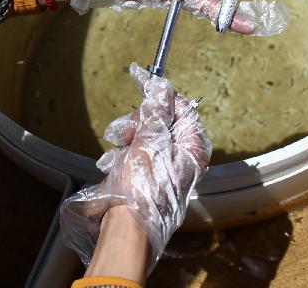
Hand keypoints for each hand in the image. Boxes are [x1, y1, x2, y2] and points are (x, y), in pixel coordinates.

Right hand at [59, 63, 211, 273]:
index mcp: (193, 146)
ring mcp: (166, 169)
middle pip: (161, 121)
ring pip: (144, 137)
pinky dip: (123, 157)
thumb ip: (156, 110)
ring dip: (127, 140)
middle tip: (126, 132)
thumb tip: (161, 86)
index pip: (183, 107)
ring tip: (117, 154)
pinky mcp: (148, 179)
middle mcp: (183, 157)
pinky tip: (114, 167)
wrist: (127, 228)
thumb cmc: (143, 187)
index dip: (161, 94)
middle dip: (139, 123)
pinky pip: (135, 156)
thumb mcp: (149, 140)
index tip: (142, 79)